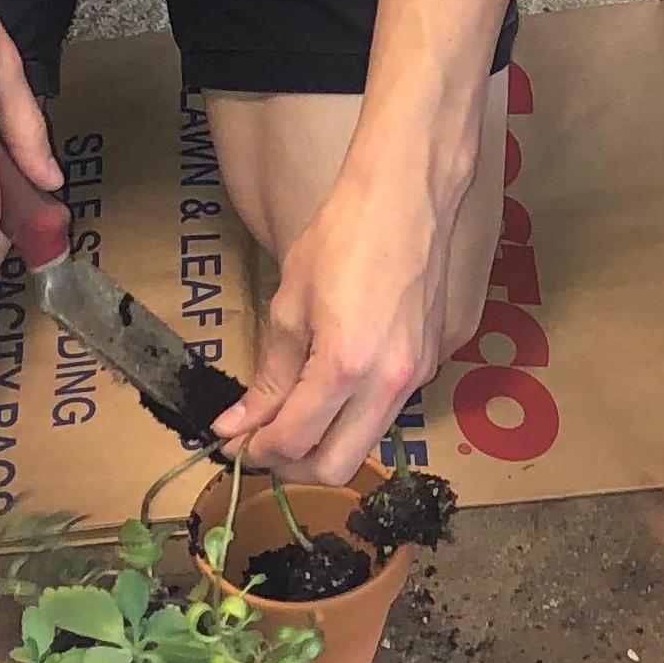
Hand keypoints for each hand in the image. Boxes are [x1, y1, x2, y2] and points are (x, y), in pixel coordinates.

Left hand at [218, 160, 461, 486]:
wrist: (406, 195)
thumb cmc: (343, 235)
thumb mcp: (290, 303)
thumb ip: (268, 374)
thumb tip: (236, 424)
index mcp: (346, 364)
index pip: (295, 439)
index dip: (256, 451)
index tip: (233, 443)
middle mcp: (389, 382)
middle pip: (336, 467)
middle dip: (291, 467)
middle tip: (260, 446)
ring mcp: (416, 375)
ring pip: (365, 445)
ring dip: (324, 446)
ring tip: (291, 419)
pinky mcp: (430, 363)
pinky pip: (386, 413)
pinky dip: (353, 419)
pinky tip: (331, 392)